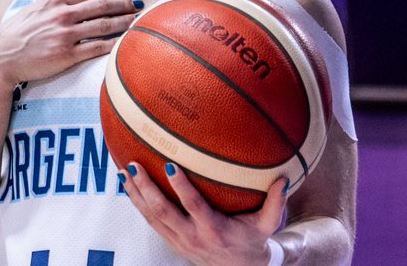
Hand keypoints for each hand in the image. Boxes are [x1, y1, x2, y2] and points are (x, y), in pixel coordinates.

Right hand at [0, 0, 137, 88]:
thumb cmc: (13, 35)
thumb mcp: (30, 10)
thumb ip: (47, 0)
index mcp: (54, 0)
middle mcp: (62, 14)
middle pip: (101, 6)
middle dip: (122, 5)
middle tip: (137, 6)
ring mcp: (65, 34)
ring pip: (104, 25)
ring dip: (124, 22)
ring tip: (138, 22)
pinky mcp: (67, 54)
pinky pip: (97, 47)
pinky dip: (114, 44)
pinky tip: (125, 43)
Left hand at [122, 161, 286, 265]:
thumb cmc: (252, 241)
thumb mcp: (266, 226)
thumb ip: (275, 204)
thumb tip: (284, 178)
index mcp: (214, 230)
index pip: (193, 206)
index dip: (180, 187)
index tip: (168, 165)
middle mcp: (192, 236)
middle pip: (163, 211)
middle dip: (146, 188)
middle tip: (133, 165)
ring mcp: (179, 240)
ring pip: (151, 216)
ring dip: (135, 194)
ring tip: (122, 171)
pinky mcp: (171, 241)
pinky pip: (150, 221)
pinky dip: (137, 203)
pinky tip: (128, 185)